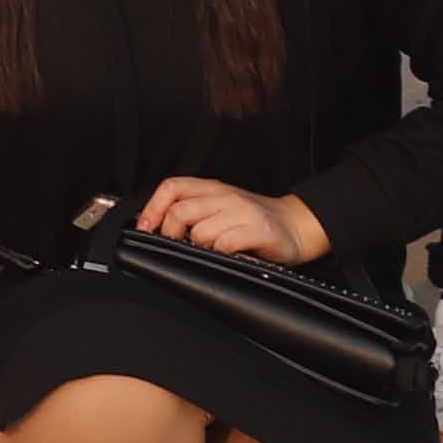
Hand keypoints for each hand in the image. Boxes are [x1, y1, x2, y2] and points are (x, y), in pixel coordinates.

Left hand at [134, 177, 329, 261]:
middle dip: (170, 235)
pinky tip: (230, 255)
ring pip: (200, 232)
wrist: (297, 225)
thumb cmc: (254, 220)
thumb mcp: (220, 207)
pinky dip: (221, 254)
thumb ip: (193, 210)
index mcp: (212, 188)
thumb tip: (155, 226)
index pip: (171, 187)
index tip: (145, 228)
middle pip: (179, 212)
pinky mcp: (259, 230)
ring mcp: (242, 212)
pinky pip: (225, 244)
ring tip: (212, 250)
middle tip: (179, 246)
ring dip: (200, 247)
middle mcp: (225, 196)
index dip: (152, 208)